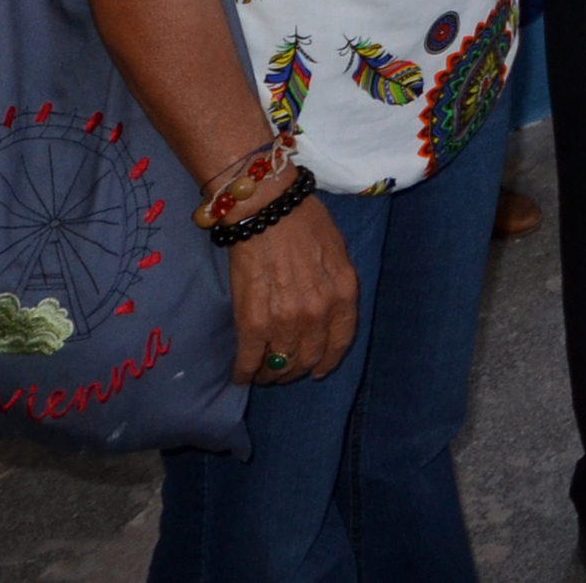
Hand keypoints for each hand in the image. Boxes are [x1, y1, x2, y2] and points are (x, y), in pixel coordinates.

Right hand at [229, 195, 357, 384]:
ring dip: (272, 374)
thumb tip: (327, 307)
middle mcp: (319, 314)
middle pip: (309, 357)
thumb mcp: (337, 252)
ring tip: (264, 374)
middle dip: (297, 369)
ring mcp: (286, 321)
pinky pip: (250, 359)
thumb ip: (335, 285)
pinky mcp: (253, 323)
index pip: (340, 341)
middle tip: (285, 371)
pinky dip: (245, 372)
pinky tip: (242, 376)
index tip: (318, 370)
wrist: (267, 208)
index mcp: (343, 294)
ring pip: (281, 363)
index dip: (328, 360)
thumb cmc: (305, 221)